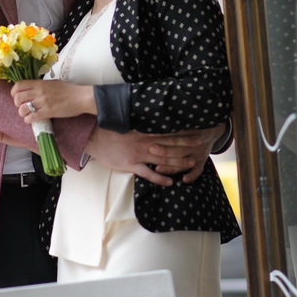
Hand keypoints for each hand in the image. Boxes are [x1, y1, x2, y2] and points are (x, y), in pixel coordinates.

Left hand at [13, 80, 95, 120]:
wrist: (81, 97)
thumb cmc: (69, 90)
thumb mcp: (53, 83)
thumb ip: (42, 85)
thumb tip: (33, 88)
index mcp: (40, 83)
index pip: (18, 85)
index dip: (14, 92)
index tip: (16, 96)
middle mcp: (39, 92)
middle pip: (18, 98)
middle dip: (17, 104)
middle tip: (23, 106)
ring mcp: (43, 102)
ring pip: (22, 109)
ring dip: (22, 113)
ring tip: (27, 114)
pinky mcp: (47, 112)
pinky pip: (31, 118)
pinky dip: (28, 120)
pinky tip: (32, 120)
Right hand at [85, 127, 218, 186]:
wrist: (94, 137)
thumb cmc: (112, 128)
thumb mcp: (129, 121)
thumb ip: (142, 121)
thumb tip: (154, 114)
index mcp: (145, 130)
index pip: (168, 129)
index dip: (183, 129)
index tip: (195, 127)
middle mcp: (145, 142)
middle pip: (170, 143)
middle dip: (187, 143)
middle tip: (201, 143)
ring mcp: (139, 154)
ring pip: (163, 159)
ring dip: (178, 162)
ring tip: (192, 163)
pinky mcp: (131, 165)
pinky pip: (148, 173)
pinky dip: (160, 178)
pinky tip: (170, 182)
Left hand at [153, 124, 226, 182]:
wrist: (212, 129)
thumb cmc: (194, 126)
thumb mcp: (187, 121)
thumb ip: (173, 124)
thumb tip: (154, 122)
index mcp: (190, 132)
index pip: (175, 135)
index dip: (162, 135)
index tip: (150, 136)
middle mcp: (195, 143)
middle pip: (178, 148)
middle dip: (164, 150)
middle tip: (151, 149)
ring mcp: (199, 153)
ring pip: (184, 161)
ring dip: (171, 166)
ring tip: (157, 169)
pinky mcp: (202, 161)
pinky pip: (199, 170)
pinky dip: (192, 175)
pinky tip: (184, 180)